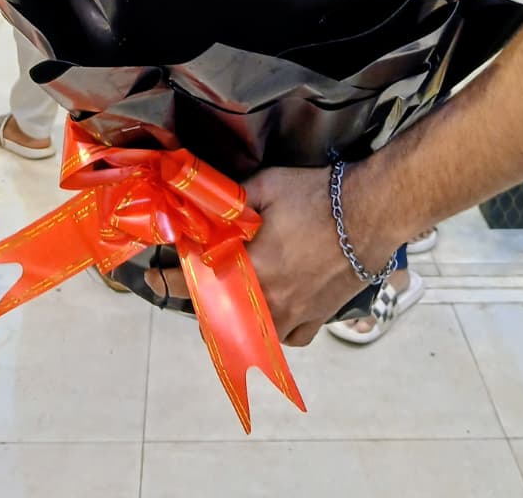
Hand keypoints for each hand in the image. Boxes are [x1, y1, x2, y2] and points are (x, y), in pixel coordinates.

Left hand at [145, 163, 390, 346]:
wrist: (370, 213)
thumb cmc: (317, 197)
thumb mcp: (267, 185)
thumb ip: (233, 200)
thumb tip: (207, 203)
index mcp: (250, 271)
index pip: (195, 284)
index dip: (168, 280)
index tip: (151, 276)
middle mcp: (268, 302)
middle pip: (219, 320)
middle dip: (201, 303)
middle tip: (195, 282)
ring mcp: (295, 315)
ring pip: (252, 336)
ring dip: (235, 322)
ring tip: (228, 302)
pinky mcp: (319, 317)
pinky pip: (289, 338)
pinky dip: (275, 331)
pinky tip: (273, 314)